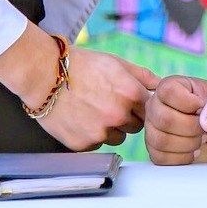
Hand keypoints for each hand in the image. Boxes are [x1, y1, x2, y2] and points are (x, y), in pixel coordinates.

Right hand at [37, 46, 159, 150]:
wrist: (46, 75)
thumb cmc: (82, 65)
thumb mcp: (117, 63)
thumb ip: (143, 76)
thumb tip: (160, 85)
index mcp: (131, 94)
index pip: (150, 110)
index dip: (141, 105)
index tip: (132, 101)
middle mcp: (118, 116)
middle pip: (136, 126)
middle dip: (128, 118)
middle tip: (110, 104)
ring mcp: (100, 132)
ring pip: (117, 138)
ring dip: (111, 129)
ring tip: (94, 110)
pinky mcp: (82, 144)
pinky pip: (96, 144)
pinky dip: (92, 135)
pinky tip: (82, 118)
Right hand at [145, 76, 206, 164]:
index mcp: (173, 85)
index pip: (168, 92)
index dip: (189, 103)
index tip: (202, 106)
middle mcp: (157, 105)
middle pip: (165, 120)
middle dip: (192, 128)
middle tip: (204, 127)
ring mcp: (153, 128)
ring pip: (161, 141)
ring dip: (188, 144)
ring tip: (200, 138)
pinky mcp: (155, 149)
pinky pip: (160, 158)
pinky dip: (182, 158)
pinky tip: (192, 151)